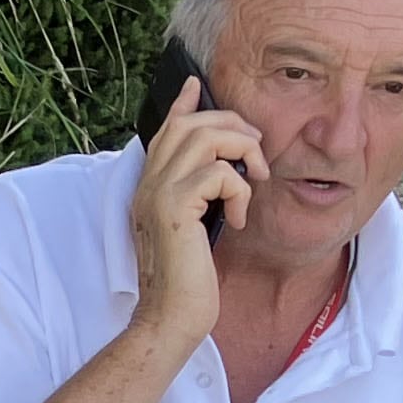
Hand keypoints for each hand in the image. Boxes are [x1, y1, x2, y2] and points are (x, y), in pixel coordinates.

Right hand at [128, 76, 264, 346]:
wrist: (170, 317)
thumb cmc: (185, 283)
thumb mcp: (193, 230)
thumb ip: (199, 197)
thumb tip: (222, 169)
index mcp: (149, 188)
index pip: (165, 131)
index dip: (183, 104)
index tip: (195, 85)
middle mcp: (148, 185)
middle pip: (190, 124)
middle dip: (233, 127)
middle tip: (254, 155)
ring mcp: (157, 195)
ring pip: (206, 138)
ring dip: (242, 153)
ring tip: (253, 181)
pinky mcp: (175, 208)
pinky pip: (219, 173)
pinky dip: (239, 191)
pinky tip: (238, 219)